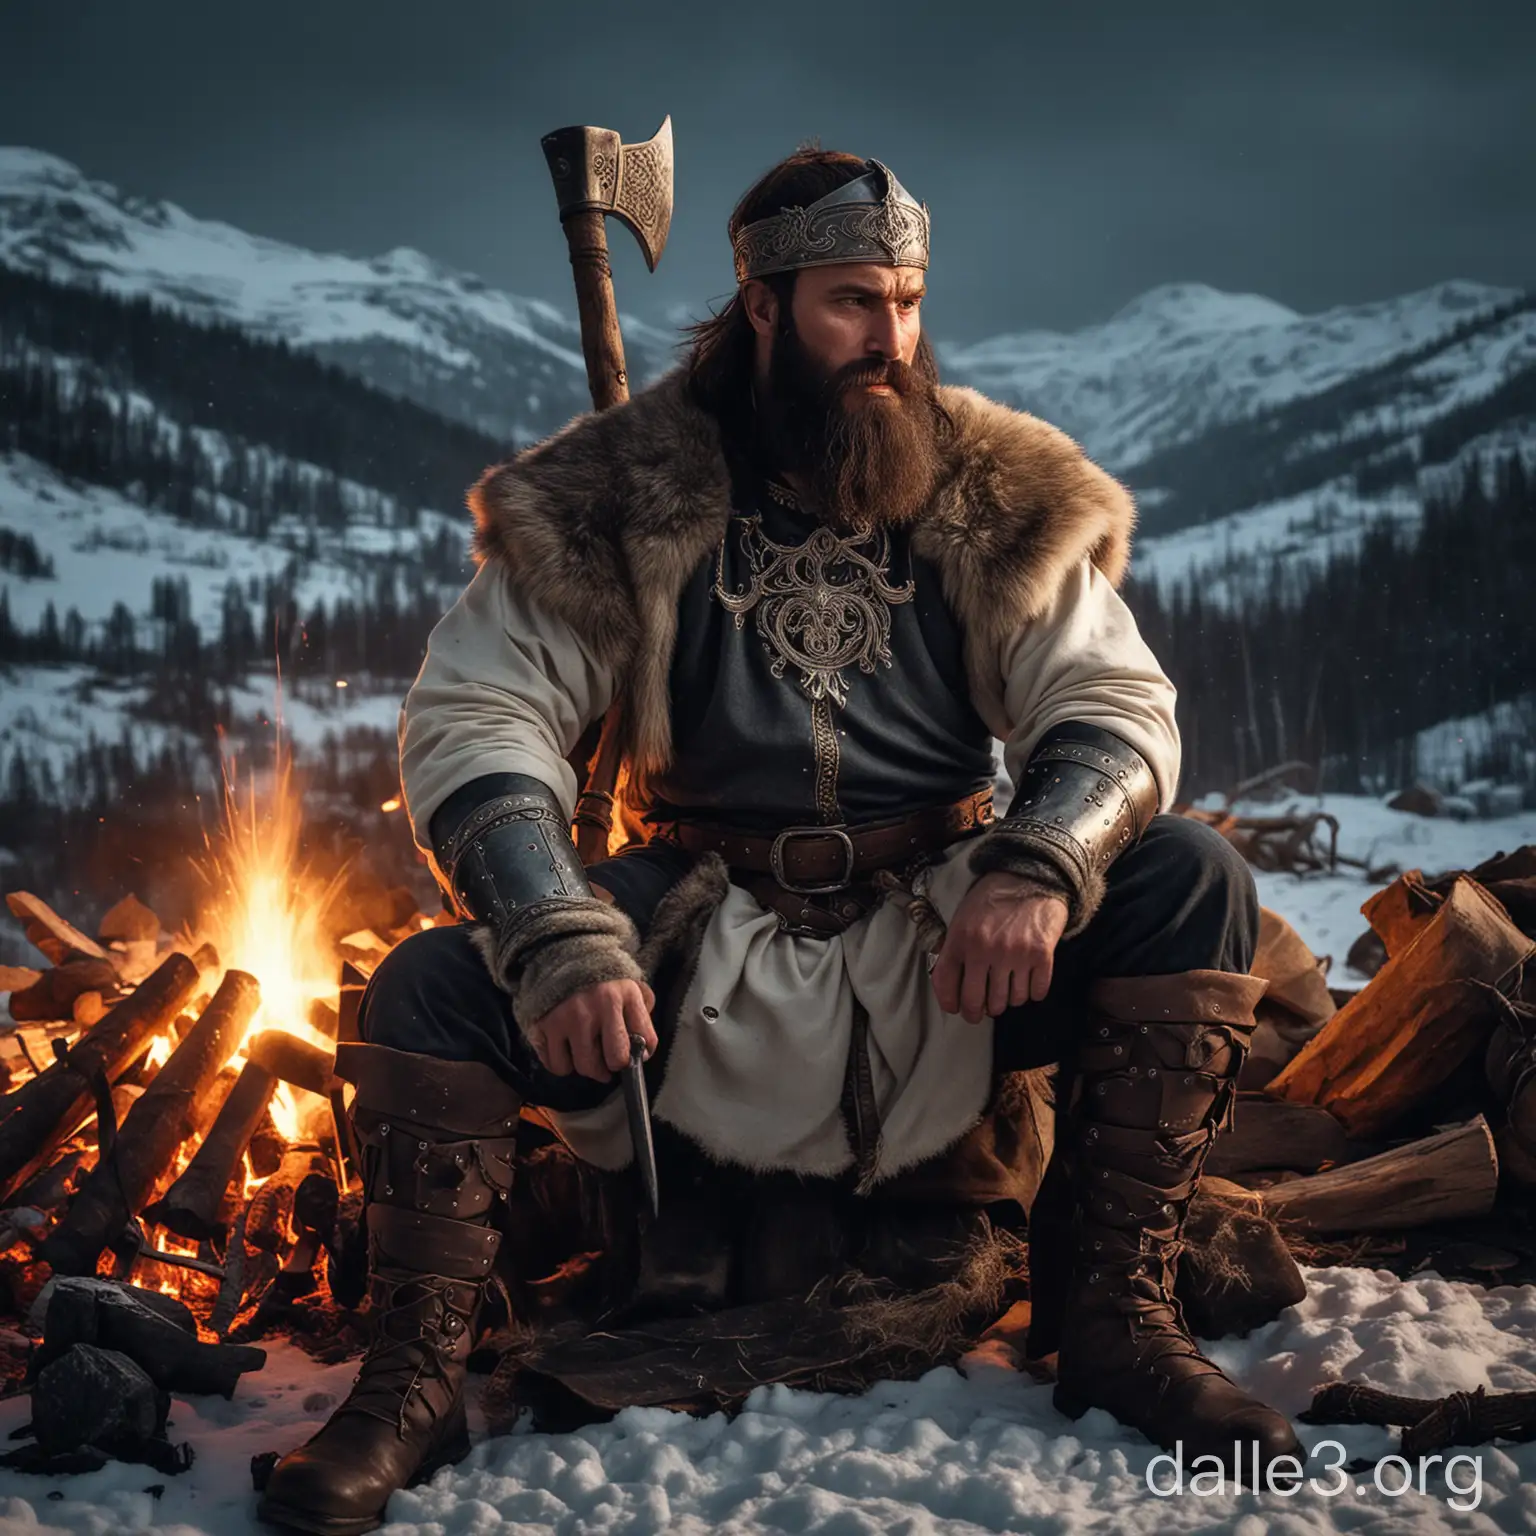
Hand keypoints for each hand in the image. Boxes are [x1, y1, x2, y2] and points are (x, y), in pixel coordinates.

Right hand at [528, 978, 657, 1081]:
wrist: (563, 953)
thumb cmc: (603, 979)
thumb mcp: (631, 987)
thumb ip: (642, 1017)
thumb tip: (642, 1053)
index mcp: (621, 996)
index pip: (640, 1043)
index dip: (636, 1057)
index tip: (631, 1055)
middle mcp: (593, 1008)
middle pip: (610, 1062)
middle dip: (611, 1067)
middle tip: (607, 1062)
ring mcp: (565, 1018)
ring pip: (580, 1067)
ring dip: (585, 1066)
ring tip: (586, 1053)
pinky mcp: (542, 1025)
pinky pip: (555, 1064)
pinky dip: (561, 1064)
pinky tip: (567, 1051)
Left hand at [930, 872, 1068, 1022]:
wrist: (1031, 876)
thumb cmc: (993, 898)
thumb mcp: (963, 918)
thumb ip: (955, 949)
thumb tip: (950, 986)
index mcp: (961, 939)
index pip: (947, 984)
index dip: (951, 1004)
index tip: (957, 1009)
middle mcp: (985, 950)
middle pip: (977, 1002)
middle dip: (978, 1012)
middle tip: (983, 1011)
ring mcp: (1014, 954)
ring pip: (1008, 1001)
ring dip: (1007, 1000)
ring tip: (1007, 987)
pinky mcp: (1041, 955)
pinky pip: (1035, 992)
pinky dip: (1032, 992)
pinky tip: (1028, 981)